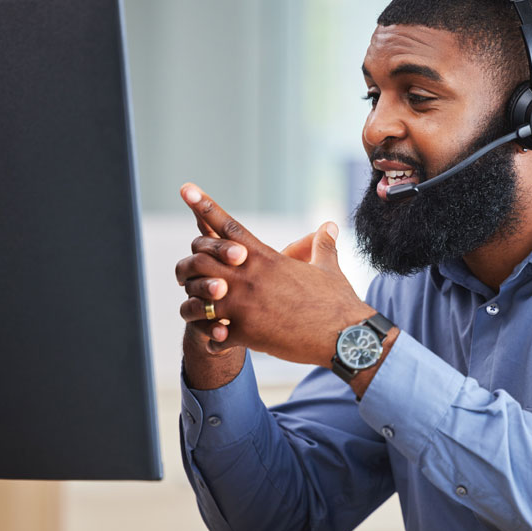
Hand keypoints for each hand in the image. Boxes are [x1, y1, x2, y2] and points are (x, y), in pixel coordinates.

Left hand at [175, 184, 374, 366]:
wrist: (345, 337)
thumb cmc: (338, 301)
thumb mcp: (328, 267)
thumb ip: (321, 244)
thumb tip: (329, 225)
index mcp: (267, 258)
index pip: (229, 226)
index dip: (205, 206)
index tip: (186, 189)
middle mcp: (250, 278)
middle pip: (202, 259)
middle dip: (190, 264)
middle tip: (188, 273)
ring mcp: (245, 307)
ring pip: (198, 299)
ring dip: (195, 304)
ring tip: (198, 310)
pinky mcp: (246, 335)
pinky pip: (213, 335)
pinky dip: (213, 337)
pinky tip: (220, 341)